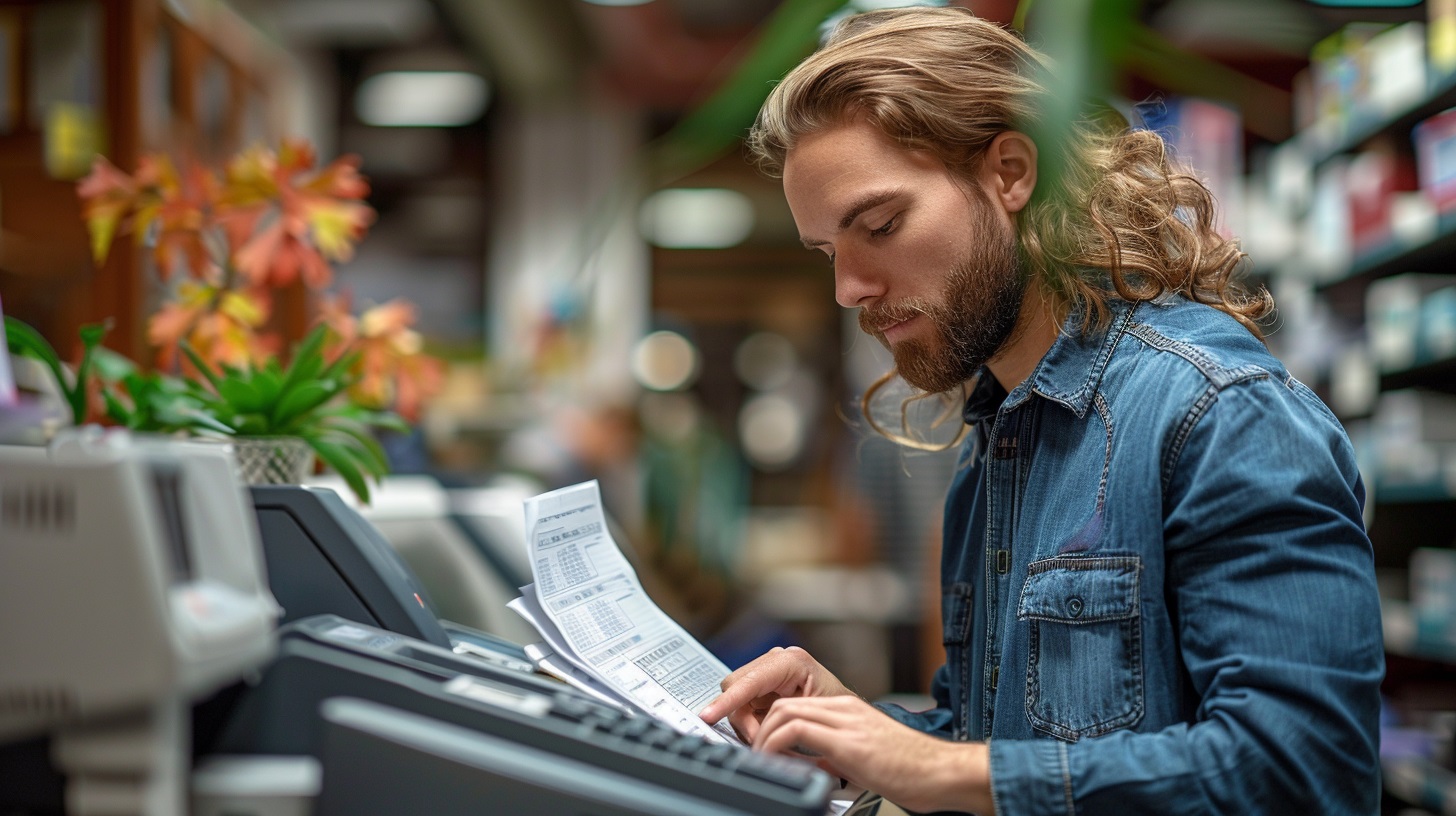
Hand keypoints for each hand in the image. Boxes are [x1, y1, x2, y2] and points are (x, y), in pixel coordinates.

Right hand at [699, 646, 853, 742]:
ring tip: (766, 735)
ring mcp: (768, 671)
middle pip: (735, 687)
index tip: (708, 716)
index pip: (747, 681)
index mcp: (791, 662)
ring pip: (735, 698)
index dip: (726, 702)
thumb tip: (758, 737)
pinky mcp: (763, 685)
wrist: (849, 717)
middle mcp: (776, 661)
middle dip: (740, 718)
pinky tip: (763, 728)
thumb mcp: (815, 715)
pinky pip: (742, 704)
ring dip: (744, 722)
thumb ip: (784, 721)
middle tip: (757, 740)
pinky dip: (748, 721)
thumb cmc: (840, 715)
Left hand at [755, 696, 994, 814]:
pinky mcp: (850, 743)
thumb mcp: (864, 758)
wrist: (943, 773)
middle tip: (753, 752)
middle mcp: (845, 710)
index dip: (769, 722)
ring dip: (763, 737)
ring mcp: (847, 723)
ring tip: (760, 759)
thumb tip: (812, 765)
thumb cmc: (913, 769)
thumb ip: (836, 755)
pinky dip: (776, 745)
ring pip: (785, 711)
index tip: (759, 745)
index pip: (795, 703)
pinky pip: (797, 731)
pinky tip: (775, 762)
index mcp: (848, 711)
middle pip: (783, 703)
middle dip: (759, 727)